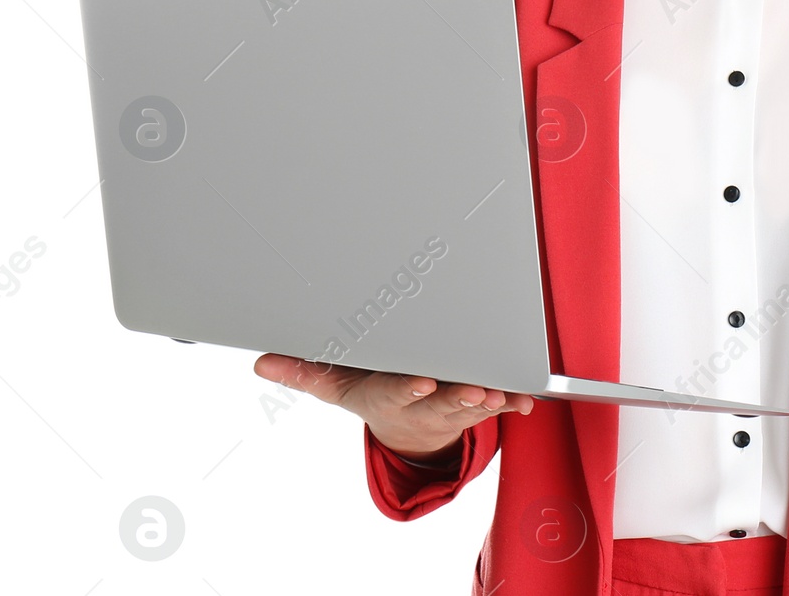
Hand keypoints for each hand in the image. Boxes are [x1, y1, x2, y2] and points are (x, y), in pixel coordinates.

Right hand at [253, 352, 535, 458]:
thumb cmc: (371, 390)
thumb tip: (262, 361)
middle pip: (444, 401)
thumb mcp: (336, 384)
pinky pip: (499, 405)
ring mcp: (453, 405)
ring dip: (489, 401)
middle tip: (476, 391)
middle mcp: (425, 402)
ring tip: (501, 394)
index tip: (423, 383)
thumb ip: (304, 371)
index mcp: (391, 394)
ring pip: (474, 405)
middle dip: (459, 397)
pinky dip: (514, 402)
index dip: (411, 389)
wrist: (403, 426)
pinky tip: (527, 399)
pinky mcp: (476, 404)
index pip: (400, 392)